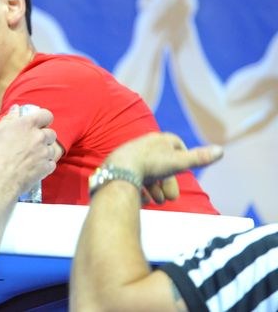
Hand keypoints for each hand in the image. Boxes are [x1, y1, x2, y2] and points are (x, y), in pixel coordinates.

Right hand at [0, 105, 57, 195]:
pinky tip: (34, 167)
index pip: (46, 115)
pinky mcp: (46, 168)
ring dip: (45, 152)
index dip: (43, 119)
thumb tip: (16, 109)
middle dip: (44, 137)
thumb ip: (9, 119)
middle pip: (51, 133)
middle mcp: (39, 137)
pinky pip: (51, 164)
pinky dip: (45, 165)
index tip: (38, 124)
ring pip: (52, 149)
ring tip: (31, 158)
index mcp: (28, 124)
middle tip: (32, 143)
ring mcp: (45, 153)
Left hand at [105, 133, 222, 202]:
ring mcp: (131, 155)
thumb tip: (221, 150)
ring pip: (149, 173)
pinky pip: (134, 178)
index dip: (182, 160)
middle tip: (169, 198)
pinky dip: (141, 190)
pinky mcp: (120, 167)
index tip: (182, 171)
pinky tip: (143, 198)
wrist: (119, 170)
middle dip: (168, 182)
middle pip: (163, 164)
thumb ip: (199, 158)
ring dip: (155, 189)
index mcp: (160, 139)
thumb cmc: (151, 164)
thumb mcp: (179, 162)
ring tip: (156, 200)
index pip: (177, 145)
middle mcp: (145, 144)